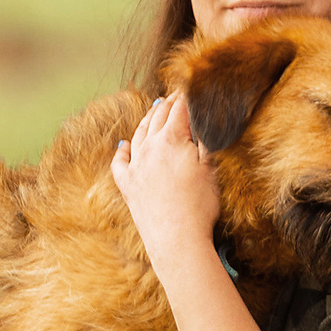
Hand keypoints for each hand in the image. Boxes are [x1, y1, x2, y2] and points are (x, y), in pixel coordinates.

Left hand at [111, 93, 219, 260]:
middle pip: (157, 118)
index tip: (190, 90)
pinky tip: (123, 145)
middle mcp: (149, 148)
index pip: (179, 109)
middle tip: (175, 97)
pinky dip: (121, 151)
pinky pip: (120, 163)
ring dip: (147, 120)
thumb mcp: (210, 167)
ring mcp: (136, 167)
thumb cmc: (199, 206)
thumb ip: (204, 139)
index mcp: (172, 139)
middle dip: (168, 105)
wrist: (177, 240)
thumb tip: (201, 118)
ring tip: (153, 111)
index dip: (186, 97)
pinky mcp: (128, 186)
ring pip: (138, 135)